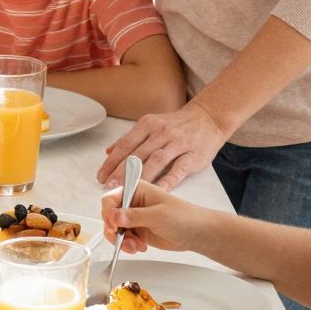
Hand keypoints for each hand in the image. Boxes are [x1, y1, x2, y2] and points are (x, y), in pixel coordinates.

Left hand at [97, 98, 224, 193]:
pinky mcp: (194, 154)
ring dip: (141, 177)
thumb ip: (131, 138)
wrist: (209, 118)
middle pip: (138, 154)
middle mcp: (162, 132)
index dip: (112, 162)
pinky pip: (179, 169)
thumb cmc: (178, 125)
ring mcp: (178, 143)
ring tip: (129, 191)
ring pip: (156, 161)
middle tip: (110, 188)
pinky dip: (168, 180)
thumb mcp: (152, 124)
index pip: (126, 144)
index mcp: (149, 124)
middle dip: (121, 173)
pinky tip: (158, 191)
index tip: (101, 176)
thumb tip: (108, 151)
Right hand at [102, 181, 208, 257]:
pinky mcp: (137, 230)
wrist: (197, 232)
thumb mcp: (157, 215)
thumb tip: (113, 217)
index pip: (110, 198)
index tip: (114, 226)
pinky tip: (140, 247)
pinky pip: (122, 238)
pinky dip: (127, 245)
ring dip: (121, 241)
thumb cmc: (183, 217)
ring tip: (136, 246)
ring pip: (114, 229)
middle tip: (123, 239)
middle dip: (114, 230)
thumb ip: (134, 216)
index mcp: (136, 189)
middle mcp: (132, 202)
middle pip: (109, 215)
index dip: (108, 213)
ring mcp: (133, 217)